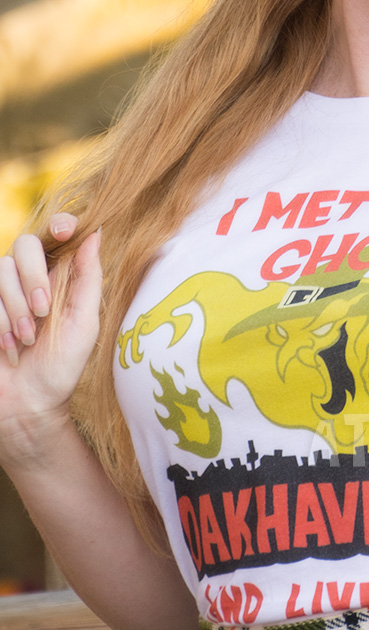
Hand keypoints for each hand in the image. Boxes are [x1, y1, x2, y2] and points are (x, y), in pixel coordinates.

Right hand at [0, 215, 102, 461]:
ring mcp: (2, 293)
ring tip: (27, 339)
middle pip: (24, 244)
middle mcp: (28, 278)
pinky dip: (0, 324)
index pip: (56, 233)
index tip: (66, 231)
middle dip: (33, 277)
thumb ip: (88, 277)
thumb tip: (97, 231)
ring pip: (1, 270)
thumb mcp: (85, 322)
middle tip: (43, 312)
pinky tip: (10, 347)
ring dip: (16, 308)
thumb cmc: (62, 366)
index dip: (60, 223)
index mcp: (59, 275)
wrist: (28, 406)